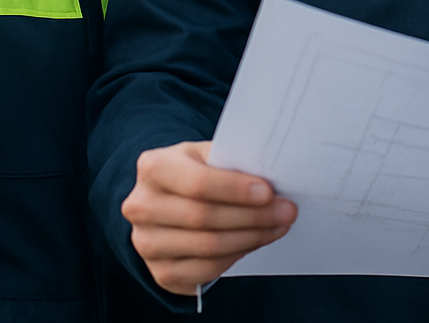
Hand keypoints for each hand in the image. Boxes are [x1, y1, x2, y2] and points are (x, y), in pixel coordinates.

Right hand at [122, 140, 297, 294]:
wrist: (168, 201)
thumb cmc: (196, 172)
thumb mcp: (208, 156)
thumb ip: (233, 161)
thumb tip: (275, 174)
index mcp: (153, 167)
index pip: (197, 183)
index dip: (235, 190)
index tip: (268, 192)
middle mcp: (142, 206)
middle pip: (205, 217)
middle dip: (253, 216)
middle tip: (286, 211)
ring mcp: (147, 243)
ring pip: (208, 247)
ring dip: (251, 237)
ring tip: (277, 226)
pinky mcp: (160, 271)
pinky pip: (205, 270)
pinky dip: (236, 257)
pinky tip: (254, 242)